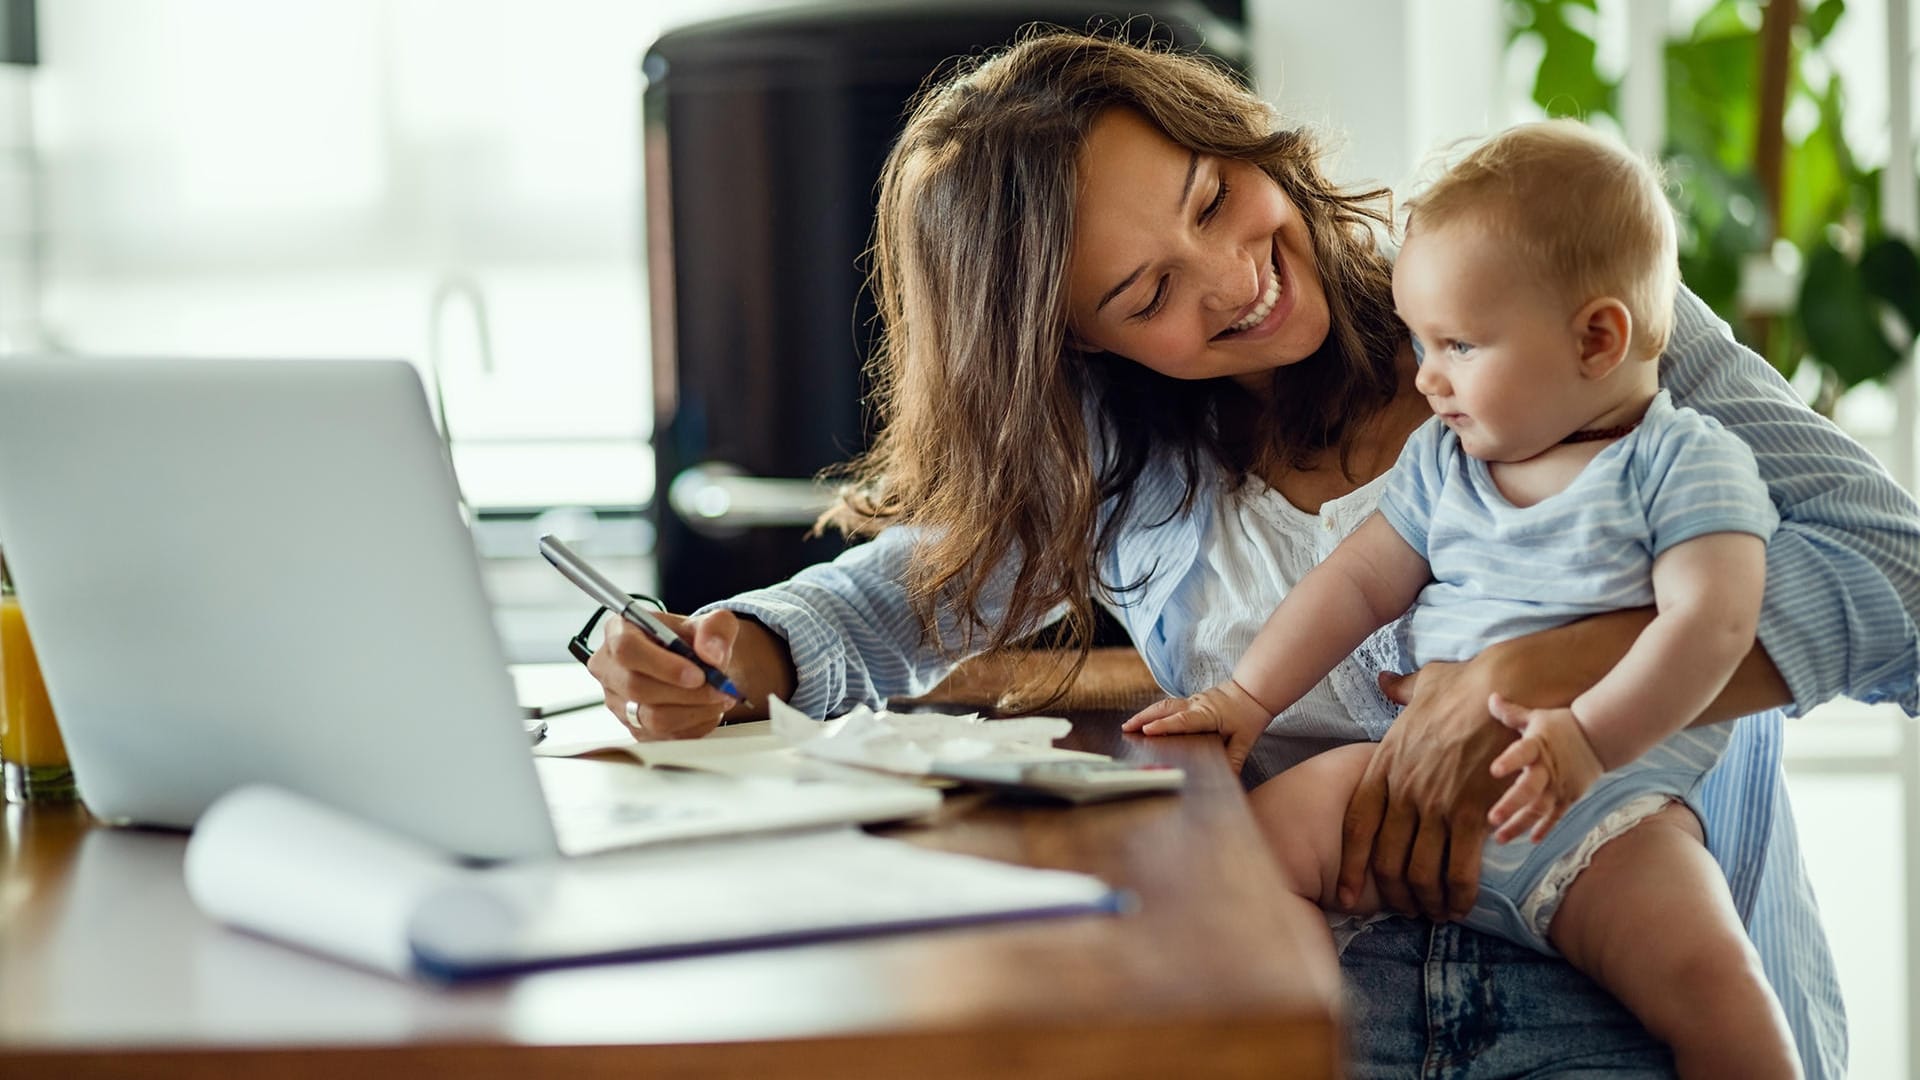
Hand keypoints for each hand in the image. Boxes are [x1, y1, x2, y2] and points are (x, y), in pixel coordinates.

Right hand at [586, 608, 741, 740]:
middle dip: (686, 692)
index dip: (663, 665)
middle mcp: (610, 667)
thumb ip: (716, 629)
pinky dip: (694, 725)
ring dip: (694, 711)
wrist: (698, 666)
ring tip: (720, 698)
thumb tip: (712, 654)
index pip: (627, 649)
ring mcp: (618, 701)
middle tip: (719, 688)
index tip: (698, 674)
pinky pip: (663, 736)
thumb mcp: (714, 622)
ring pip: (651, 718)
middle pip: (637, 687)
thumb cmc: (696, 640)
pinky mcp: (634, 728)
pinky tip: (709, 710)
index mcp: (620, 630)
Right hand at [1121, 680, 1271, 773]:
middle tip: (1127, 728)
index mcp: (1208, 714)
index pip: (1182, 720)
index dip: (1164, 725)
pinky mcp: (1192, 701)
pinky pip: (1169, 705)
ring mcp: (1193, 701)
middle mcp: (1196, 705)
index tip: (1147, 730)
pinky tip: (1146, 720)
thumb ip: (1235, 759)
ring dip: (1145, 714)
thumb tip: (1229, 778)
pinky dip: (1155, 712)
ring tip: (1129, 725)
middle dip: (1143, 717)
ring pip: (1164, 705)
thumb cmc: (1249, 714)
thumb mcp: (1245, 740)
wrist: (1254, 691)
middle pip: (1165, 708)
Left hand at [1336, 662, 1515, 920]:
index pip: (1356, 827)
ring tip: (1436, 913)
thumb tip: (1385, 681)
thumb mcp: (1422, 684)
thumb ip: (1400, 691)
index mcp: (1384, 766)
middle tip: (1407, 910)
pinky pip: (1459, 868)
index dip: (1351, 866)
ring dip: (1427, 901)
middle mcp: (1403, 790)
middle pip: (1386, 860)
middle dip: (1394, 894)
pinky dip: (1458, 894)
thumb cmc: (1467, 685)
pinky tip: (1462, 904)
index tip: (1346, 895)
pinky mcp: (1471, 813)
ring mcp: (1435, 804)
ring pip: (1420, 872)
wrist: (1506, 687)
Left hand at [1485, 694, 1605, 843]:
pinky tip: (1531, 840)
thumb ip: (1512, 713)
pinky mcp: (1569, 796)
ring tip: (1500, 837)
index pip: (1521, 752)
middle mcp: (1548, 769)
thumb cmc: (1562, 725)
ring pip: (1539, 809)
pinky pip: (1556, 816)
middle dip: (1511, 805)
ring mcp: (1560, 786)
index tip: (1494, 770)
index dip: (1509, 761)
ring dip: (1519, 824)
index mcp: (1537, 746)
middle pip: (1529, 789)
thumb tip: (1491, 697)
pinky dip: (1545, 828)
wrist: (1600, 737)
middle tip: (1492, 819)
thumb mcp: (1536, 717)